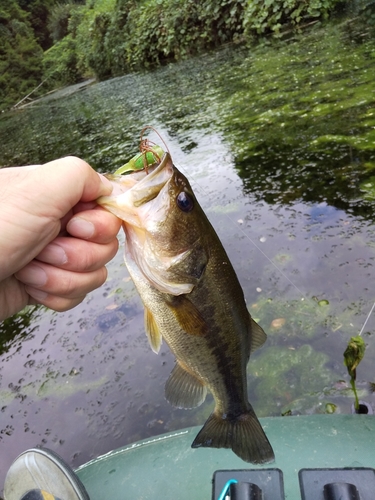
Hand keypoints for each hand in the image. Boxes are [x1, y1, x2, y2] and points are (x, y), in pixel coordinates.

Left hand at [0, 156, 121, 320]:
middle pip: (106, 244)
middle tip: (44, 250)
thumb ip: (79, 176)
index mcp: (57, 195)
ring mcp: (55, 256)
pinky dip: (56, 294)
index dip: (99, 224)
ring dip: (63, 277)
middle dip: (78, 254)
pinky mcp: (49, 285)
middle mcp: (58, 223)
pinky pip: (78, 293)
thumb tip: (109, 188)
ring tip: (29, 271)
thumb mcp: (35, 191)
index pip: (106, 207)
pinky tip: (30, 287)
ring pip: (94, 272)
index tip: (75, 228)